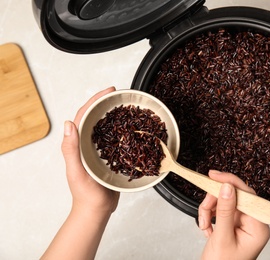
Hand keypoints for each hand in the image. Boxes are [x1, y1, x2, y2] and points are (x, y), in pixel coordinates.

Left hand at [61, 86, 119, 214]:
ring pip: (105, 126)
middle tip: (118, 94)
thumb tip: (69, 124)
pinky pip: (114, 139)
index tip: (108, 92)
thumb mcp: (76, 171)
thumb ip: (70, 150)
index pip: (83, 116)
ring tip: (125, 106)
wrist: (96, 209)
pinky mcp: (108, 156)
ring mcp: (97, 150)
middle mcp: (86, 144)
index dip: (94, 101)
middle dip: (105, 103)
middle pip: (94, 117)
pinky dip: (121, 130)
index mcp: (77, 144)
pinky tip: (130, 128)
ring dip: (113, 114)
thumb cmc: (86, 194)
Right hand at [198, 170, 269, 259]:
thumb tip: (227, 188)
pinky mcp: (232, 224)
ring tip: (205, 224)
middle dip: (216, 200)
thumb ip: (225, 211)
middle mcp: (253, 223)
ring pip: (225, 202)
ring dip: (210, 210)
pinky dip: (209, 216)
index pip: (248, 195)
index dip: (231, 182)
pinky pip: (220, 210)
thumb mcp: (222, 238)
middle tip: (205, 205)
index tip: (215, 176)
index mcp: (258, 227)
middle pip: (235, 197)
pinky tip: (207, 228)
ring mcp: (242, 223)